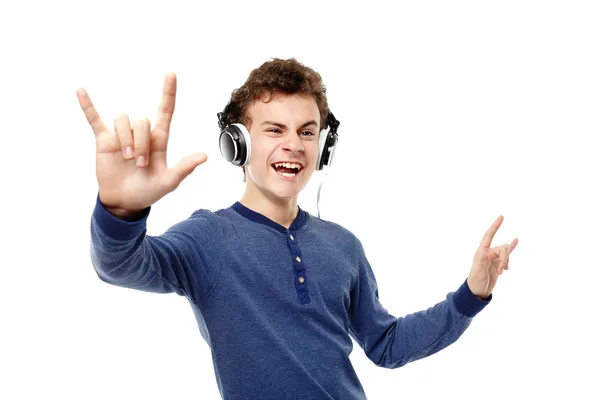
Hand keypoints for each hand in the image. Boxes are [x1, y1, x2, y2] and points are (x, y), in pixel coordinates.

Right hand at [77, 73, 206, 212]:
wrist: (125, 202)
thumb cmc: (148, 191)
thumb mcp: (169, 182)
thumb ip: (184, 168)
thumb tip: (204, 156)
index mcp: (158, 141)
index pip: (165, 112)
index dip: (168, 93)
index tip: (171, 74)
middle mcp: (141, 134)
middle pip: (142, 121)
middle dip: (140, 142)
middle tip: (139, 163)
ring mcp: (122, 136)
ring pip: (122, 120)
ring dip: (125, 138)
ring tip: (126, 159)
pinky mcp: (104, 141)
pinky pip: (94, 119)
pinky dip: (88, 105)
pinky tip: (81, 91)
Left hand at [467, 216, 517, 298]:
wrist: (478, 291)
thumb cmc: (476, 282)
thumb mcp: (479, 273)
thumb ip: (482, 262)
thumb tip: (485, 253)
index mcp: (482, 252)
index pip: (488, 236)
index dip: (495, 226)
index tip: (501, 217)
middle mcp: (488, 252)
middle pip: (503, 248)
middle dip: (505, 259)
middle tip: (502, 271)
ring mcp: (494, 257)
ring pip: (507, 253)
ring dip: (507, 262)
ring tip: (503, 272)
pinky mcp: (499, 262)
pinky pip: (507, 253)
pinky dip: (512, 247)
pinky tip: (516, 240)